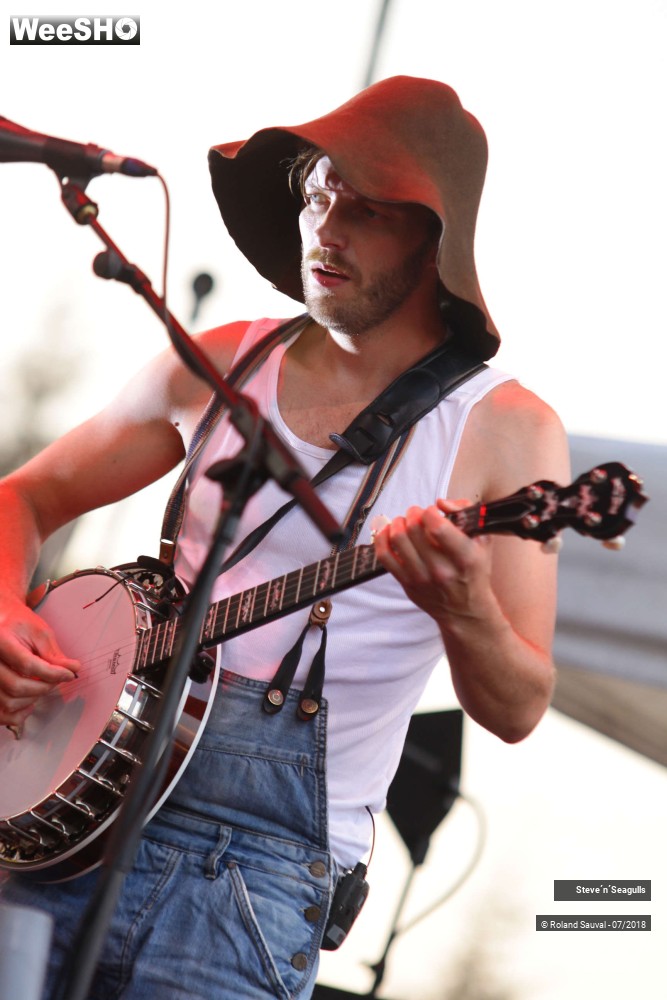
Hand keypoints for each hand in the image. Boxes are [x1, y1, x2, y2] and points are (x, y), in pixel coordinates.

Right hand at [0, 595, 78, 726]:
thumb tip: (73, 670)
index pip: (27, 665)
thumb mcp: (40, 633)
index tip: (69, 674)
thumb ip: (54, 654)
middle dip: (44, 687)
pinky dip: (16, 715)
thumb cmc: (19, 626)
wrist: (1, 622)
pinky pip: (0, 714)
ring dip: (32, 699)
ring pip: (8, 702)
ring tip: (43, 686)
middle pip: (17, 686)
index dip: (52, 673)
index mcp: (0, 641)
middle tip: (57, 680)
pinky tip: (29, 703)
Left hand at [372, 499, 497, 627]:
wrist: (465, 610)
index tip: (433, 512)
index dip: (430, 512)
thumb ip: (466, 513)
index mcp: (464, 558)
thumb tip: (440, 503)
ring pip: (397, 539)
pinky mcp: (407, 584)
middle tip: (417, 513)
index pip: (437, 527)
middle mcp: (442, 570)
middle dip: (413, 513)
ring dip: (398, 522)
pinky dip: (382, 538)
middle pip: (414, 529)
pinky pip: (384, 557)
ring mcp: (422, 578)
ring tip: (405, 522)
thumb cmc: (474, 570)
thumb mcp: (482, 540)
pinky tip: (389, 531)